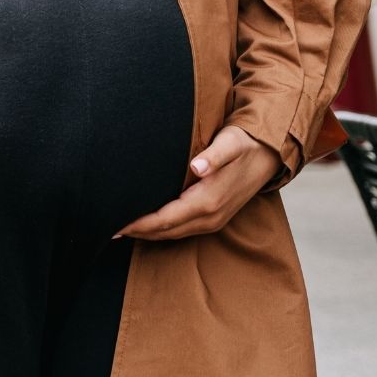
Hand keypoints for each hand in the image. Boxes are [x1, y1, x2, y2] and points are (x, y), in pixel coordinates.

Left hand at [116, 124, 283, 240]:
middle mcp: (210, 216)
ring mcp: (214, 220)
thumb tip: (197, 166)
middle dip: (137, 232)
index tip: (116, 223)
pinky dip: (162, 230)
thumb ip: (214, 154)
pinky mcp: (215, 218)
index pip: (166, 218)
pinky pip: (182, 230)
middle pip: (166, 231)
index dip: (140, 223)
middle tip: (106, 228)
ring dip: (147, 233)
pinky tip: (146, 225)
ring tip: (120, 229)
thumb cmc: (244, 143)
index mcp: (209, 200)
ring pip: (173, 233)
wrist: (269, 154)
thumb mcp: (231, 142)